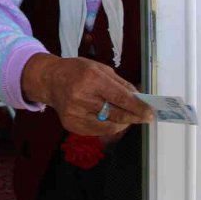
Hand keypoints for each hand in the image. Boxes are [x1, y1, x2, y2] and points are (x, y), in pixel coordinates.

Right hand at [21, 54, 153, 136]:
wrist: (50, 80)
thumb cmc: (77, 71)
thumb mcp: (99, 68)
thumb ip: (120, 84)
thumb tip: (139, 98)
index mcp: (91, 79)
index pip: (121, 98)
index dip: (138, 107)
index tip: (150, 113)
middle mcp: (82, 97)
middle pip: (116, 114)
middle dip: (134, 117)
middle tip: (145, 118)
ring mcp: (75, 113)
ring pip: (108, 126)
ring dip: (123, 123)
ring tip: (128, 118)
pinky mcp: (71, 124)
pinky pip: (97, 131)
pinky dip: (108, 126)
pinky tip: (111, 119)